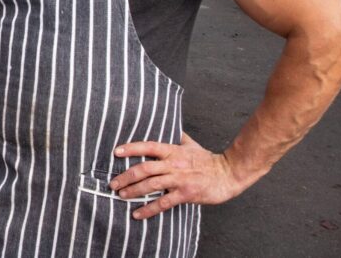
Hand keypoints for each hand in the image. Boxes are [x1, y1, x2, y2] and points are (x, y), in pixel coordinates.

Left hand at [109, 132, 247, 219]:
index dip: (131, 148)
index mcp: (173, 150)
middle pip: (144, 168)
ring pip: (151, 185)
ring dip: (133, 191)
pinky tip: (137, 214)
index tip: (116, 152)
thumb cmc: (208, 159)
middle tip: (112, 183)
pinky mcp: (186, 194)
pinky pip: (163, 203)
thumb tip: (168, 126)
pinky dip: (149, 209)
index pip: (148, 146)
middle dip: (126, 176)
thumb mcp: (191, 144)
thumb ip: (177, 137)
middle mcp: (173, 164)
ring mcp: (179, 179)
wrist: (228, 174)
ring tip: (120, 195)